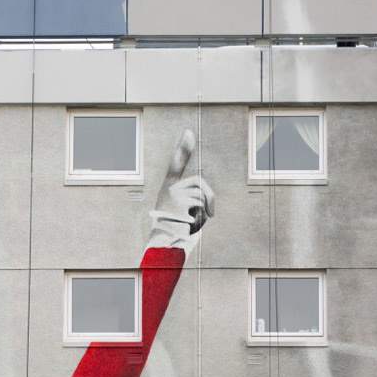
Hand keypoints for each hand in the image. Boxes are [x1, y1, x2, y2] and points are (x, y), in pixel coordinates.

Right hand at [149, 128, 214, 249]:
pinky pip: (202, 206)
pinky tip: (190, 224)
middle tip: (211, 214)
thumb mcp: (181, 212)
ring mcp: (174, 194)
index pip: (175, 165)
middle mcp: (170, 189)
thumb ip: (191, 202)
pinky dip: (202, 218)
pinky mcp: (180, 201)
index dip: (182, 149)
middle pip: (200, 184)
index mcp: (168, 189)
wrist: (164, 243)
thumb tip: (207, 205)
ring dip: (204, 213)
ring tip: (192, 223)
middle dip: (210, 198)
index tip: (188, 132)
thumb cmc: (175, 230)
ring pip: (202, 196)